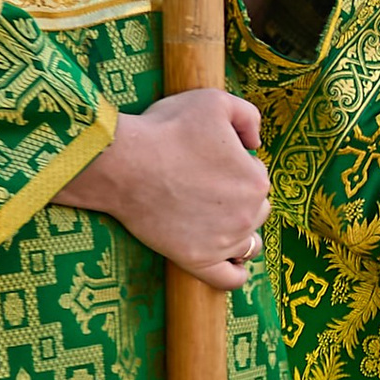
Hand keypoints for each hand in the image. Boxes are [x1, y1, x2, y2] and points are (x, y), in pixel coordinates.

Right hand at [57, 87, 268, 286]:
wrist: (122, 162)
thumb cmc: (165, 129)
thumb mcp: (213, 101)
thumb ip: (248, 116)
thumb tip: (257, 143)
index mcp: (256, 180)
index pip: (257, 177)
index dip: (235, 167)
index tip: (208, 162)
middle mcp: (248, 215)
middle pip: (256, 210)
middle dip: (237, 199)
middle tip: (203, 187)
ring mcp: (224, 242)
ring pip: (248, 243)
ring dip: (238, 233)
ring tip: (213, 221)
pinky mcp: (199, 261)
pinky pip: (231, 279)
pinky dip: (235, 272)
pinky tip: (227, 261)